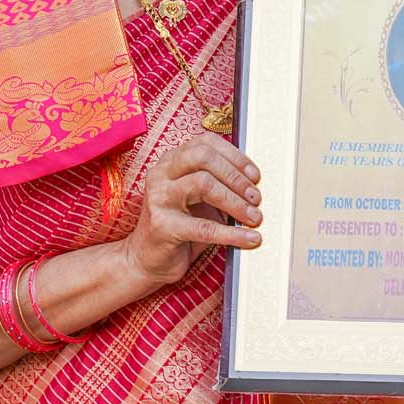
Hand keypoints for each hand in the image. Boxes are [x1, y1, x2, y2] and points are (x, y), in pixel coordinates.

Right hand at [120, 134, 263, 286]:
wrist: (146, 259)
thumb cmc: (179, 225)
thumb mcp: (199, 199)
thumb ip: (219, 185)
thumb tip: (257, 185)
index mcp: (171, 162)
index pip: (205, 143)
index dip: (235, 156)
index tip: (255, 175)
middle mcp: (161, 174)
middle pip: (203, 157)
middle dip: (235, 176)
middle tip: (256, 197)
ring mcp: (159, 198)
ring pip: (204, 184)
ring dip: (235, 201)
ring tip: (254, 217)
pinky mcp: (162, 226)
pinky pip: (204, 227)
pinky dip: (232, 234)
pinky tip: (249, 238)